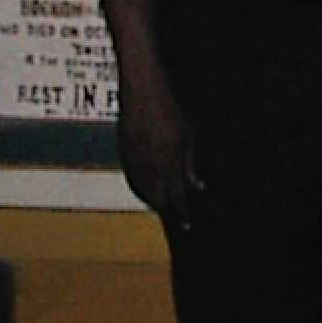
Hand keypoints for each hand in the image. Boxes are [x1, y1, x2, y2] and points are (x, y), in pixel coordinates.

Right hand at [118, 82, 200, 227]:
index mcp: (169, 164)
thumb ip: (191, 164)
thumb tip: (197, 186)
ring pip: (143, 192)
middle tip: (178, 209)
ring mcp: (134, 162)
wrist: (142, 95)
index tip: (188, 226)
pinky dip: (142, 187)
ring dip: (154, 198)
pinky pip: (133, 180)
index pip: (178, 198)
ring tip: (165, 198)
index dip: (183, 214)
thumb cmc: (169, 112)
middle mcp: (150, 167)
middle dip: (168, 207)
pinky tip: (148, 186)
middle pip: (158, 200)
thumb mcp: (188, 137)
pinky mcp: (124, 156)